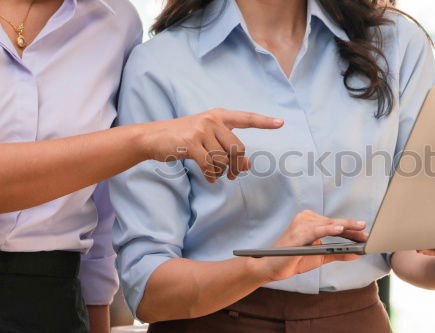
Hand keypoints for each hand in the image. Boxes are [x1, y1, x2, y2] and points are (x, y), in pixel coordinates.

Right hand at [134, 108, 283, 182]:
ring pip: (223, 159)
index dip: (264, 122)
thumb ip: (227, 148)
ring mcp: (201, 129)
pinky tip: (209, 178)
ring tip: (214, 173)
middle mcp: (212, 119)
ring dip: (221, 171)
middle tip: (233, 176)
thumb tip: (246, 167)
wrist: (153, 137)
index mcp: (219, 115)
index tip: (281, 123)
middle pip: (237, 148)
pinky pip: (210, 165)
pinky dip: (211, 175)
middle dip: (236, 166)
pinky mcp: (191, 142)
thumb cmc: (183, 139)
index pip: (246, 118)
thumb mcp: (207, 138)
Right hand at [247, 210, 367, 281]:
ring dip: (345, 228)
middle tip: (366, 232)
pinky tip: (340, 229)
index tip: (365, 234)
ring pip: (327, 224)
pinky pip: (316, 230)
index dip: (351, 230)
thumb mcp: (320, 256)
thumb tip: (357, 253)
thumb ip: (337, 253)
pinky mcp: (296, 233)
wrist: (270, 268)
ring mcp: (300, 224)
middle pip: (333, 223)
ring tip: (359, 230)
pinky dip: (329, 229)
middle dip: (352, 228)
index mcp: (311, 222)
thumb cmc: (293, 260)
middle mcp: (305, 219)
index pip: (334, 225)